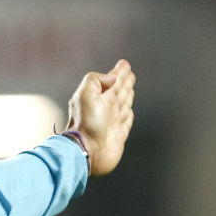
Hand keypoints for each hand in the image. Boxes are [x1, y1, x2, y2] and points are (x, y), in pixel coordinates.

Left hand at [65, 59, 134, 176]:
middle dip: (124, 82)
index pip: (112, 81)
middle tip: (129, 73)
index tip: (124, 64)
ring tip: (130, 88)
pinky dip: (128, 116)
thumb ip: (95, 80)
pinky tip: (128, 112)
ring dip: (127, 96)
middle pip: (118, 91)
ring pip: (123, 105)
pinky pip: (126, 122)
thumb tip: (111, 78)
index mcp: (99, 98)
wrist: (87, 151)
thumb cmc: (86, 123)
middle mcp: (106, 109)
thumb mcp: (85, 94)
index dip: (118, 72)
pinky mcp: (118, 136)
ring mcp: (112, 122)